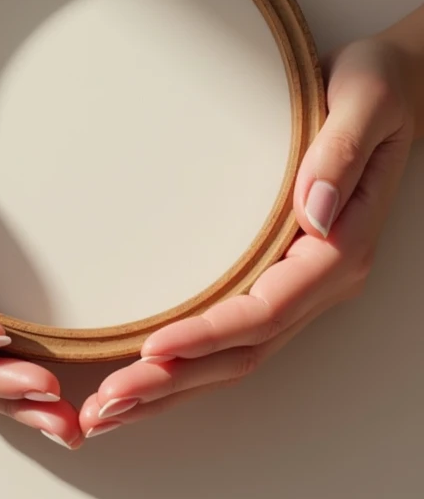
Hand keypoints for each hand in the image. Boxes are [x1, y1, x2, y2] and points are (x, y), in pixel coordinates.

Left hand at [79, 36, 417, 436]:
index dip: (209, 334)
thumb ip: (341, 153)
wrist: (393, 87)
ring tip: (108, 412)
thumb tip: (315, 211)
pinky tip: (144, 374)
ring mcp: (303, 284)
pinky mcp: (281, 275)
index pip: (268, 310)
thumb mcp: (366, 99)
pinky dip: (187, 363)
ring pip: (235, 357)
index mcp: (342, 246)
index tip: (150, 350)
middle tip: (104, 408)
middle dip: (174, 383)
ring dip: (172, 388)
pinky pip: (234, 335)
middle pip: (243, 352)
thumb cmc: (376, 86)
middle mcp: (323, 279)